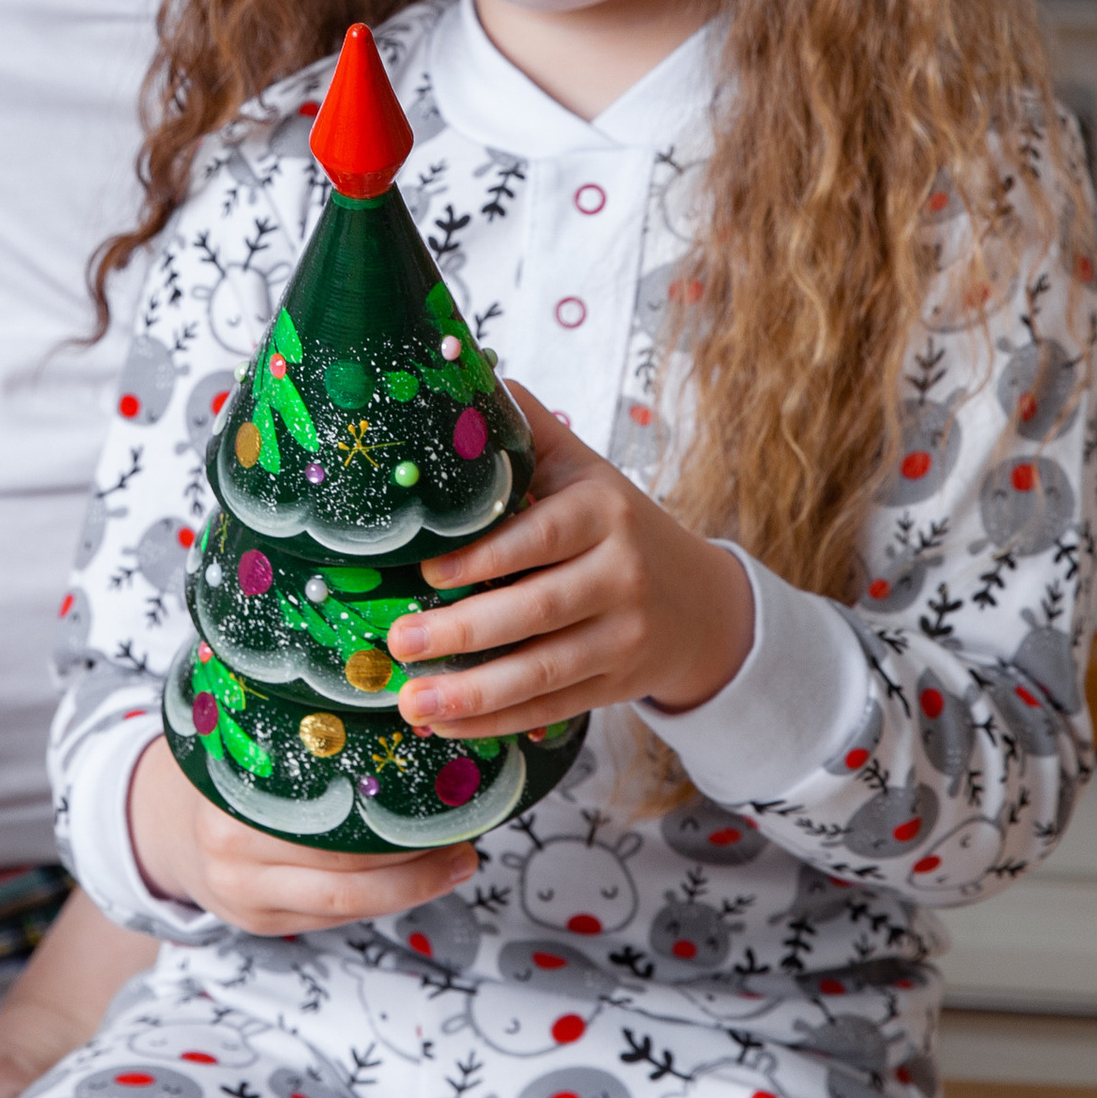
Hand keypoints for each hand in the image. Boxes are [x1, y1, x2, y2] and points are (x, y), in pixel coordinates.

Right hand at [127, 734, 477, 939]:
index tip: (444, 783)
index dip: (388, 805)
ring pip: (345, 904)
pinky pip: (333, 919)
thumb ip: (290, 715)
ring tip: (462, 859)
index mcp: (229, 791)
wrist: (161, 825)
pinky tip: (422, 878)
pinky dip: (384, 900)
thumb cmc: (225, 765)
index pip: (324, 809)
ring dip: (413, 886)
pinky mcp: (261, 923)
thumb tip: (382, 672)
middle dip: (416, 855)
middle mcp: (232, 852)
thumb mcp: (240, 726)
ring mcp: (245, 897)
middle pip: (342, 865)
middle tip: (469, 830)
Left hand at [386, 387, 754, 738]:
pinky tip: (444, 722)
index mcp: (603, 512)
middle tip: (397, 640)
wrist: (700, 600)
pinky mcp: (616, 685)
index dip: (485, 558)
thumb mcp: (583, 468)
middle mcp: (620, 574)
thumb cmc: (614, 523)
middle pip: (539, 610)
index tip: (424, 570)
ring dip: (473, 692)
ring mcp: (623, 637)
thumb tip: (464, 375)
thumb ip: (528, 429)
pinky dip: (496, 720)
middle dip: (463, 631)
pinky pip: (551, 707)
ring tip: (410, 700)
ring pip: (544, 670)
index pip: (541, 536)